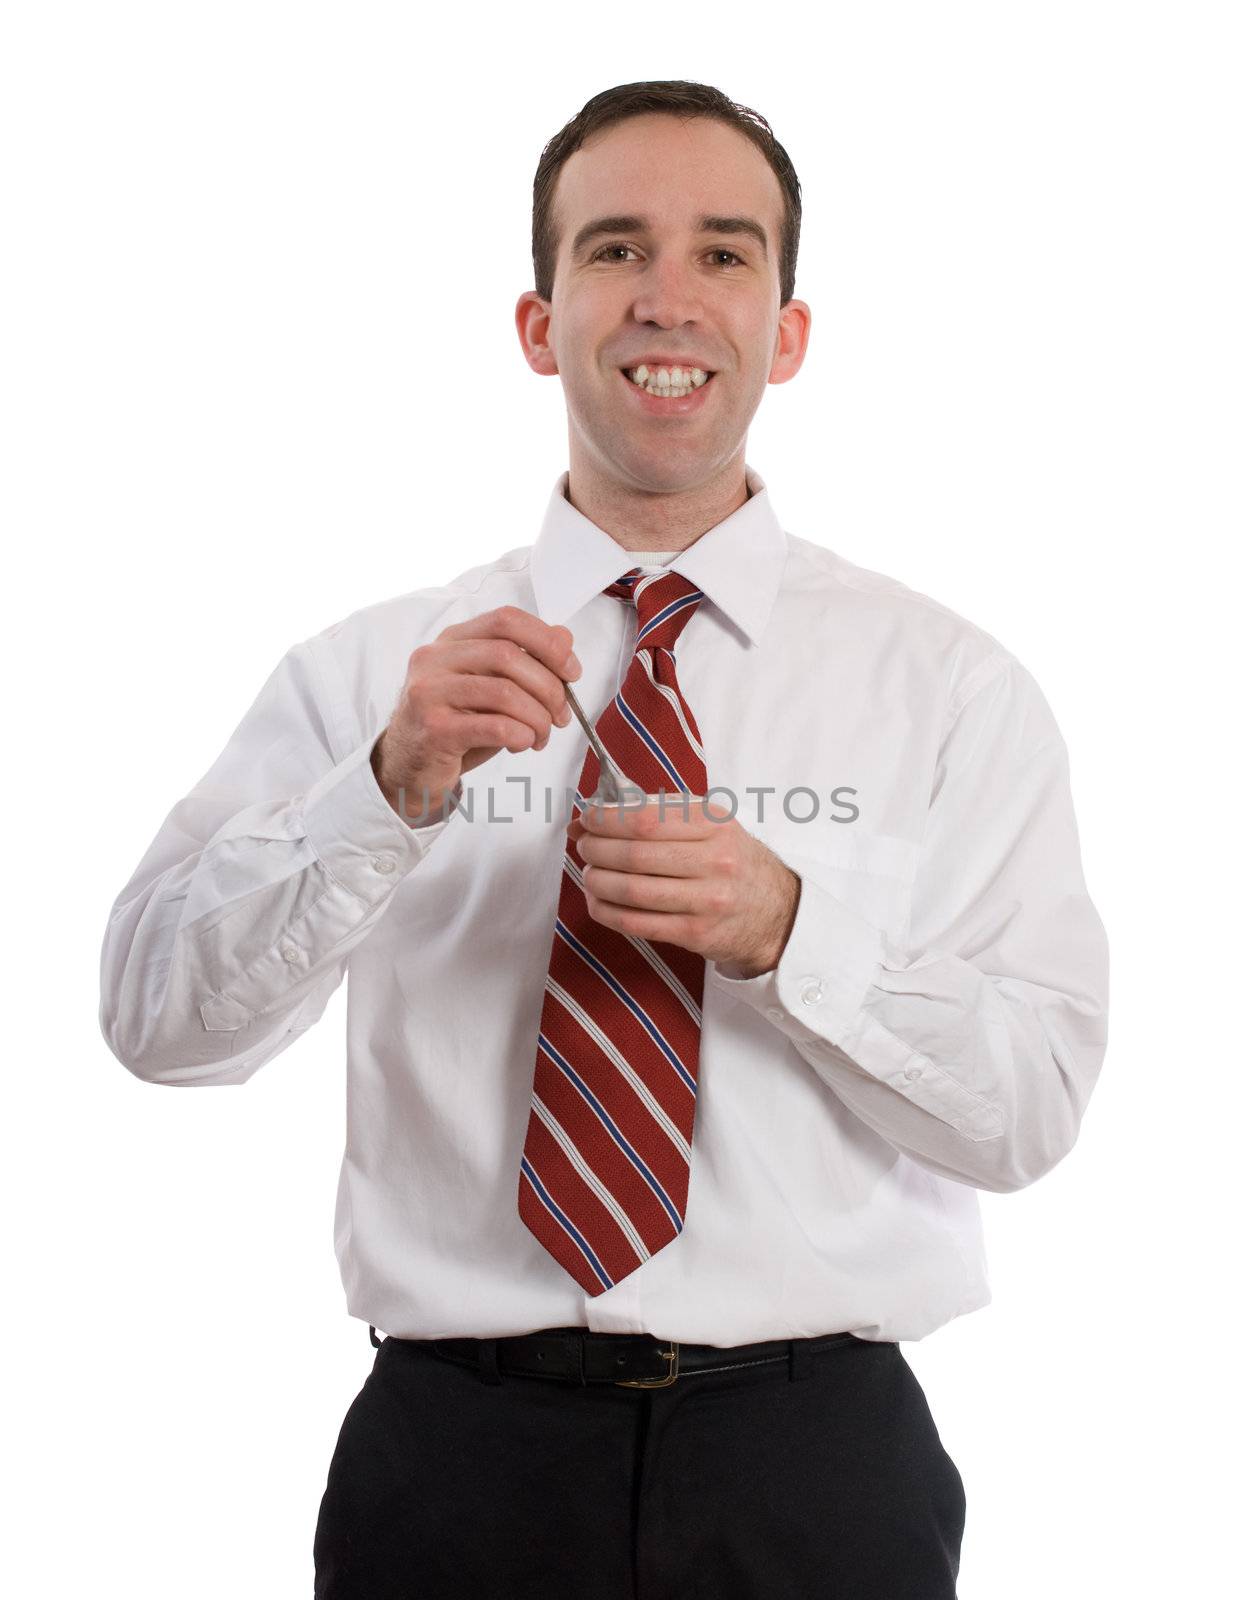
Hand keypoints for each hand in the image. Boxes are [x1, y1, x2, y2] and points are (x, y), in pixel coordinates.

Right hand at [372, 606, 581, 820]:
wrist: (409, 767)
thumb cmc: (454, 725)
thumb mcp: (491, 689)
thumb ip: (525, 661)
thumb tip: (564, 638)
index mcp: (452, 640)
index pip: (506, 620)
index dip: (547, 642)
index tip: (571, 671)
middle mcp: (435, 659)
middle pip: (508, 655)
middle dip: (549, 687)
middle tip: (560, 714)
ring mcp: (429, 692)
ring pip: (504, 692)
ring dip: (537, 717)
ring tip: (541, 735)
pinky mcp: (433, 728)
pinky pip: (494, 726)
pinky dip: (521, 735)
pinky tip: (522, 743)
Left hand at [568, 796, 799, 976]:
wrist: (776, 912)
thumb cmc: (733, 861)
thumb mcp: (710, 825)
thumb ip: (656, 814)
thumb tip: (591, 818)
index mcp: (714, 825)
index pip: (646, 819)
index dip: (607, 819)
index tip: (589, 818)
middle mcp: (714, 861)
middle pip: (635, 855)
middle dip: (596, 849)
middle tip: (584, 846)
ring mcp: (705, 901)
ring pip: (632, 891)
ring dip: (597, 881)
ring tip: (589, 873)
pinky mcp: (694, 934)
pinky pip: (637, 923)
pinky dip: (606, 911)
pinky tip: (597, 901)